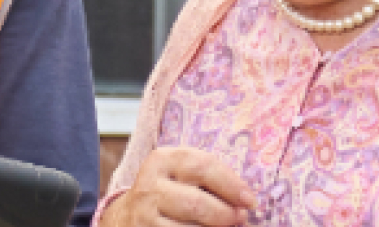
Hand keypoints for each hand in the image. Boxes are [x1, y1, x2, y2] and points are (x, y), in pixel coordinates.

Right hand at [100, 147, 255, 226]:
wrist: (128, 218)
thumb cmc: (169, 194)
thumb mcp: (181, 175)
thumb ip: (209, 179)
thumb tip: (245, 201)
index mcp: (162, 160)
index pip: (202, 167)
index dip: (231, 184)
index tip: (250, 201)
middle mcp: (149, 186)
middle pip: (197, 203)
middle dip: (225, 214)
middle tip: (239, 218)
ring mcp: (144, 215)